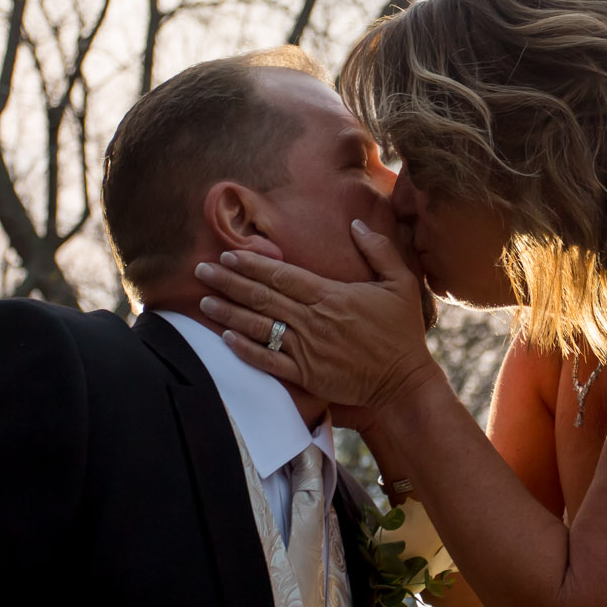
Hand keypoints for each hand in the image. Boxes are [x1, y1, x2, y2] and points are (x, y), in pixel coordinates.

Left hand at [196, 221, 442, 411]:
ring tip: (204, 302)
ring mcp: (308, 350)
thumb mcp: (401, 283)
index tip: (228, 255)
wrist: (405, 382)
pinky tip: (227, 338)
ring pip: (259, 327)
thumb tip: (356, 224)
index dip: (252, 265)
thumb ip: (378, 250)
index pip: (282, 275)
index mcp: (331, 296)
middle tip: (201, 271)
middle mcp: (313, 321)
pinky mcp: (307, 376)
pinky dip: (246, 350)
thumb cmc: (403, 332)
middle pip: (262, 298)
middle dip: (228, 283)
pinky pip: (269, 362)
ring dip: (229, 314)